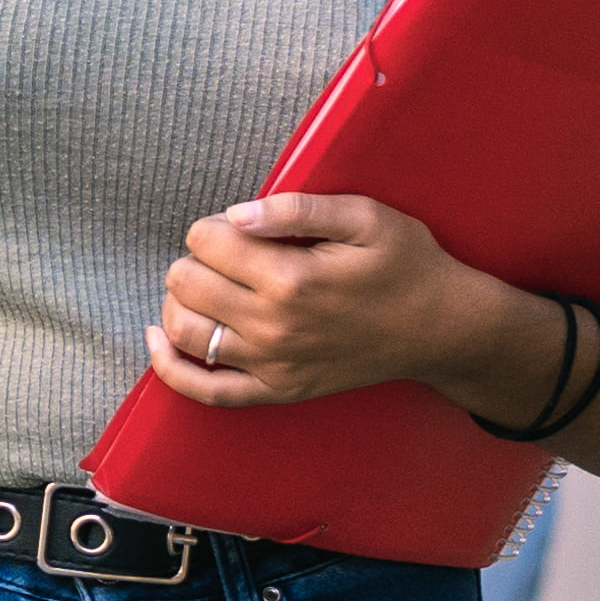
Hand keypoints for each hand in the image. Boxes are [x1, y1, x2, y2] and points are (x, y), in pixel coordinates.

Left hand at [146, 191, 523, 407]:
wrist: (441, 328)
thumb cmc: (406, 265)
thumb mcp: (365, 217)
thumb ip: (297, 209)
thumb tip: (237, 214)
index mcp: (292, 278)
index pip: (207, 242)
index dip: (212, 225)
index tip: (237, 227)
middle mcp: (273, 327)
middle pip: (186, 282)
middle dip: (195, 257)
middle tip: (227, 254)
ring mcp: (272, 365)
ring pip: (184, 332)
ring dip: (179, 300)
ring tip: (202, 283)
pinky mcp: (277, 390)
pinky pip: (206, 391)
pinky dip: (170, 366)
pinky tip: (158, 337)